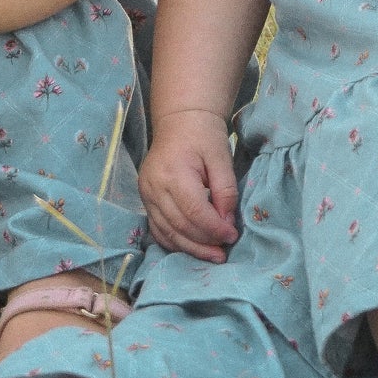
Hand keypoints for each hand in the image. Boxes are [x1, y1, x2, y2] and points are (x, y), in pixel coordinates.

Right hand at [138, 110, 239, 262]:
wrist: (179, 121)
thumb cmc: (203, 136)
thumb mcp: (221, 157)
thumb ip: (225, 190)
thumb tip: (227, 222)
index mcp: (173, 172)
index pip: (194, 210)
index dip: (214, 228)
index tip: (232, 236)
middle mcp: (154, 186)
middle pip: (179, 225)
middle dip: (204, 242)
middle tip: (224, 251)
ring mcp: (146, 194)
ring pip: (167, 232)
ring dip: (191, 248)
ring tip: (213, 256)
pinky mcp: (145, 199)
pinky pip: (158, 229)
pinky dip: (175, 242)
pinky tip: (192, 248)